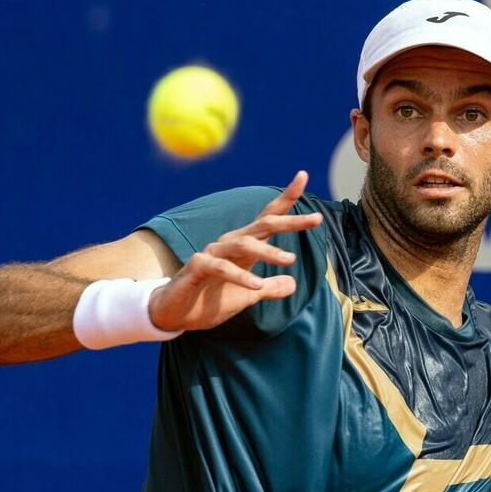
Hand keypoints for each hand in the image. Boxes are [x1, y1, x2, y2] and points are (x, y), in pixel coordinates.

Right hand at [148, 171, 322, 331]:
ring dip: (268, 251)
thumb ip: (268, 288)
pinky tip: (256, 286)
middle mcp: (229, 244)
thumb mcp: (246, 298)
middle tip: (316, 218)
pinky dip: (240, 276)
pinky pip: (222, 267)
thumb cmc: (208, 301)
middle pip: (263, 225)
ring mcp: (212, 253)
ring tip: (290, 260)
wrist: (174, 314)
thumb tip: (292, 284)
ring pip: (244, 243)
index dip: (286, 199)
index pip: (267, 218)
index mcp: (243, 247)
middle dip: (291, 220)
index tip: (303, 177)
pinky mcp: (198, 267)